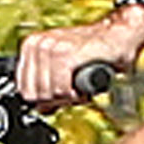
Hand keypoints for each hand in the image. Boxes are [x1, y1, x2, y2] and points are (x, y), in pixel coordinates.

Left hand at [12, 14, 143, 110]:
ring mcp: (49, 47)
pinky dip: (74, 93)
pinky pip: (61, 89)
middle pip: (34, 95)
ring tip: (80, 81)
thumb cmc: (93, 54)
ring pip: (48, 94)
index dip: (45, 100)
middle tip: (74, 87)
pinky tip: (84, 82)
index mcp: (31, 46)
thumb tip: (38, 108)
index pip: (24, 91)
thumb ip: (45, 85)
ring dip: (68, 96)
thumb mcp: (61, 69)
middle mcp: (36, 44)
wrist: (119, 35)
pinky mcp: (65, 53)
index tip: (63, 92)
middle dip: (55, 99)